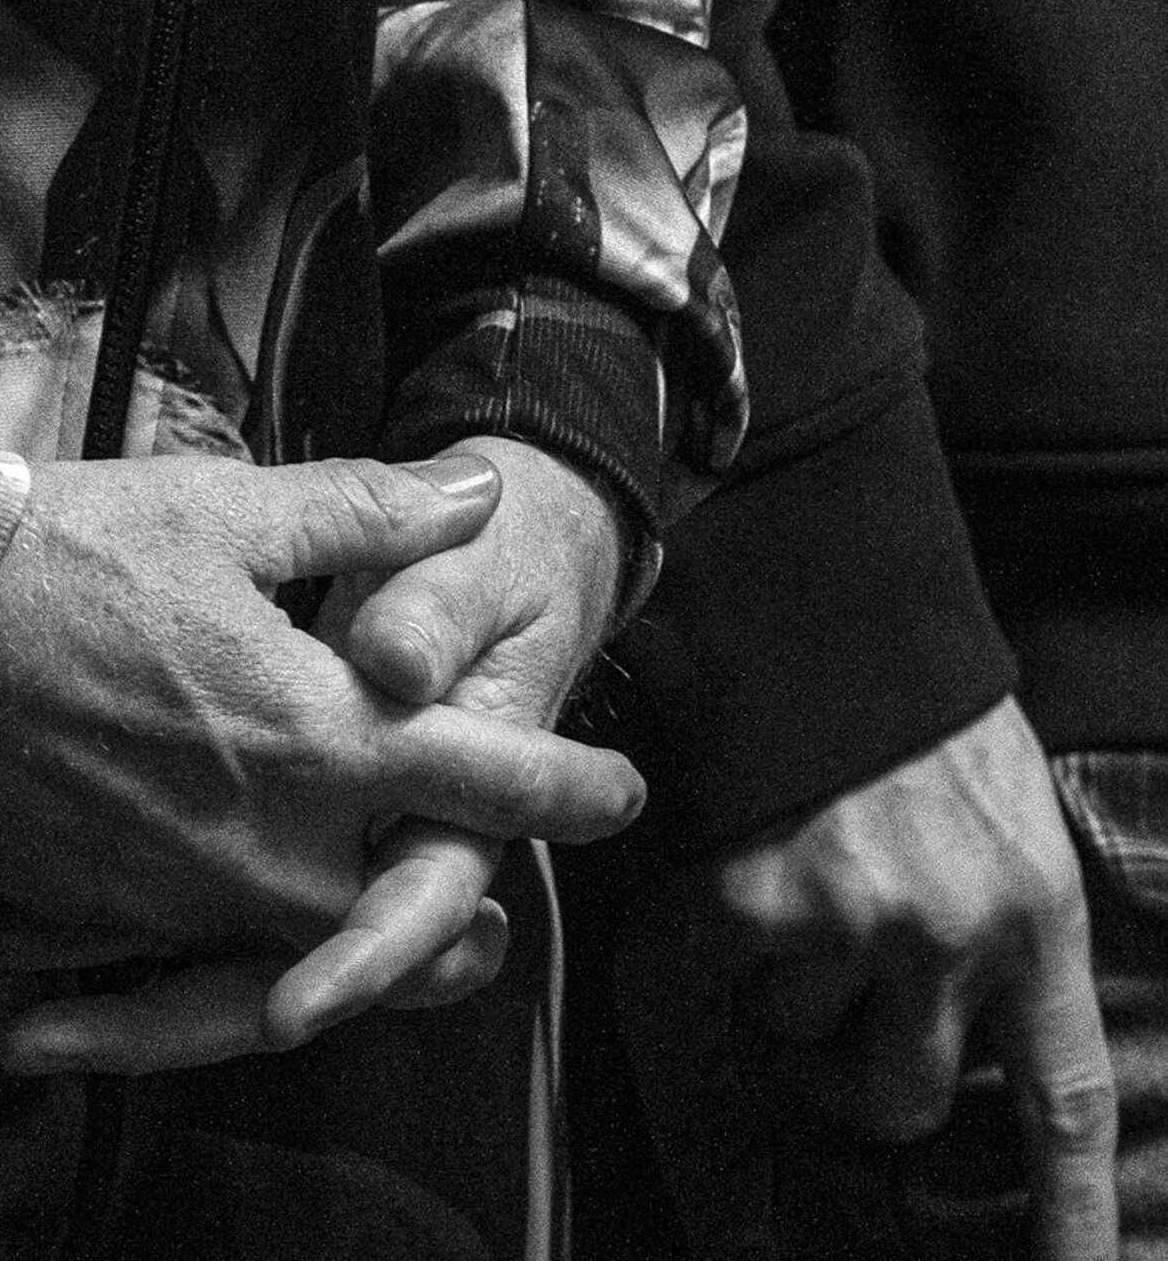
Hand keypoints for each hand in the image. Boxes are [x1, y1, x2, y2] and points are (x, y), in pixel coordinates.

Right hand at [0, 444, 641, 1071]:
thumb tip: (478, 493)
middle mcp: (266, 838)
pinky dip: (254, 953)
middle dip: (467, 907)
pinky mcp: (107, 912)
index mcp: (315, 731)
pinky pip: (209, 955)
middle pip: (410, 910)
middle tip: (508, 910)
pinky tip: (255, 925)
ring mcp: (183, 891)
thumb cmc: (65, 547)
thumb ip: (367, 512)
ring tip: (409, 936)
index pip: (482, 777)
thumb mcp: (227, 506)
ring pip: (312, 951)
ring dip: (375, 948)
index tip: (623, 790)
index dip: (566, 786)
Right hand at [715, 697, 1116, 1260]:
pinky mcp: (742, 890)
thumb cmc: (914, 702)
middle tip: (842, 977)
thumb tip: (956, 1047)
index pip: (1066, 1108)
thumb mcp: (1005, 817)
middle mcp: (949, 928)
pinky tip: (714, 921)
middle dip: (862, 1061)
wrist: (819, 585)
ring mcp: (841, 914)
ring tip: (789, 887)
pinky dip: (706, 984)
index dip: (1075, 1227)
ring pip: (801, 1047)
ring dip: (785, 997)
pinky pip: (709, 1010)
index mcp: (1034, 908)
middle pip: (901, 1099)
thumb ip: (996, 929)